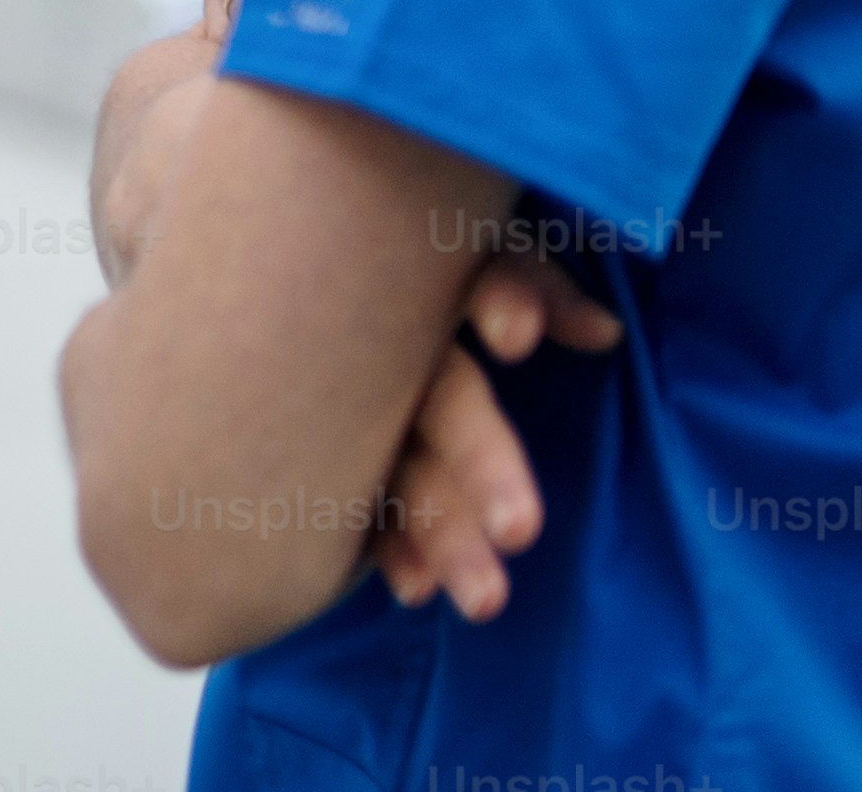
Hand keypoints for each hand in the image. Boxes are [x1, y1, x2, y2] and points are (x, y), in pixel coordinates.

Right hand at [365, 252, 621, 619]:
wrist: (258, 297)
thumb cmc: (410, 277)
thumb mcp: (477, 259)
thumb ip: (534, 286)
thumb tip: (603, 333)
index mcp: (432, 280)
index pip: (472, 276)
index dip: (499, 298)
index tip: (519, 342)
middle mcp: (387, 343)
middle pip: (438, 396)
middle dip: (477, 457)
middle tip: (522, 530)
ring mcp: (353, 407)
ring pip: (399, 467)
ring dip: (439, 529)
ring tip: (486, 602)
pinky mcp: (332, 460)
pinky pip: (363, 505)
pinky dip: (389, 546)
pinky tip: (416, 589)